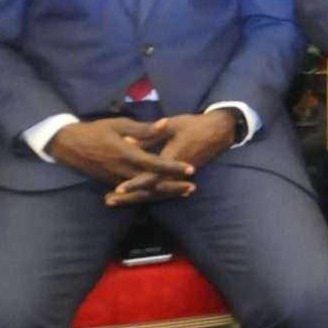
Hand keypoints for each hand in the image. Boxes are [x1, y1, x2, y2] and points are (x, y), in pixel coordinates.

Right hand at [48, 118, 195, 191]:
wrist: (69, 145)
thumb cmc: (96, 131)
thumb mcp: (119, 124)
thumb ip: (143, 128)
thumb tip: (165, 124)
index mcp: (126, 154)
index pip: (154, 164)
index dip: (173, 167)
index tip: (190, 169)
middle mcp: (122, 170)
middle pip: (152, 183)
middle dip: (173, 186)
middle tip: (192, 187)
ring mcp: (116, 179)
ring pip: (144, 190)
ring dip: (164, 192)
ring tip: (184, 191)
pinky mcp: (112, 182)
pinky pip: (135, 191)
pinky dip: (150, 193)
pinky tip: (163, 192)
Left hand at [106, 111, 238, 205]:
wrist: (218, 132)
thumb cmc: (194, 126)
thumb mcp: (172, 125)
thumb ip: (150, 134)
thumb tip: (128, 141)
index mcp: (172, 159)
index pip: (151, 176)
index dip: (135, 184)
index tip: (118, 189)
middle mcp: (175, 173)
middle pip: (150, 190)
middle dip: (129, 196)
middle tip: (108, 201)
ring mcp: (178, 177)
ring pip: (155, 193)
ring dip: (135, 198)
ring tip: (114, 201)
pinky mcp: (179, 178)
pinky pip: (161, 190)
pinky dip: (147, 194)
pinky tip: (134, 197)